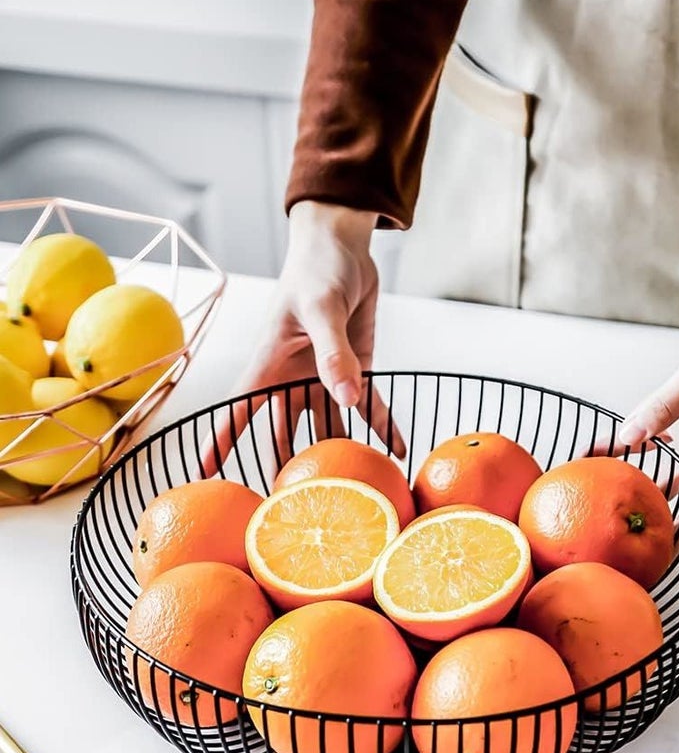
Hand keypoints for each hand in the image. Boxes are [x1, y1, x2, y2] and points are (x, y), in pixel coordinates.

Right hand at [202, 201, 403, 475]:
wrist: (344, 244)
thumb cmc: (317, 268)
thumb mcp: (321, 308)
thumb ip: (333, 353)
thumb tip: (347, 401)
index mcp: (269, 364)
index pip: (239, 411)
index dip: (222, 443)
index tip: (206, 477)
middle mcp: (292, 378)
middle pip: (284, 434)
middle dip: (285, 469)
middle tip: (287, 508)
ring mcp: (324, 379)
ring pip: (327, 429)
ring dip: (337, 458)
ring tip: (346, 495)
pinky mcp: (356, 371)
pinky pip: (371, 408)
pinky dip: (384, 429)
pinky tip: (399, 453)